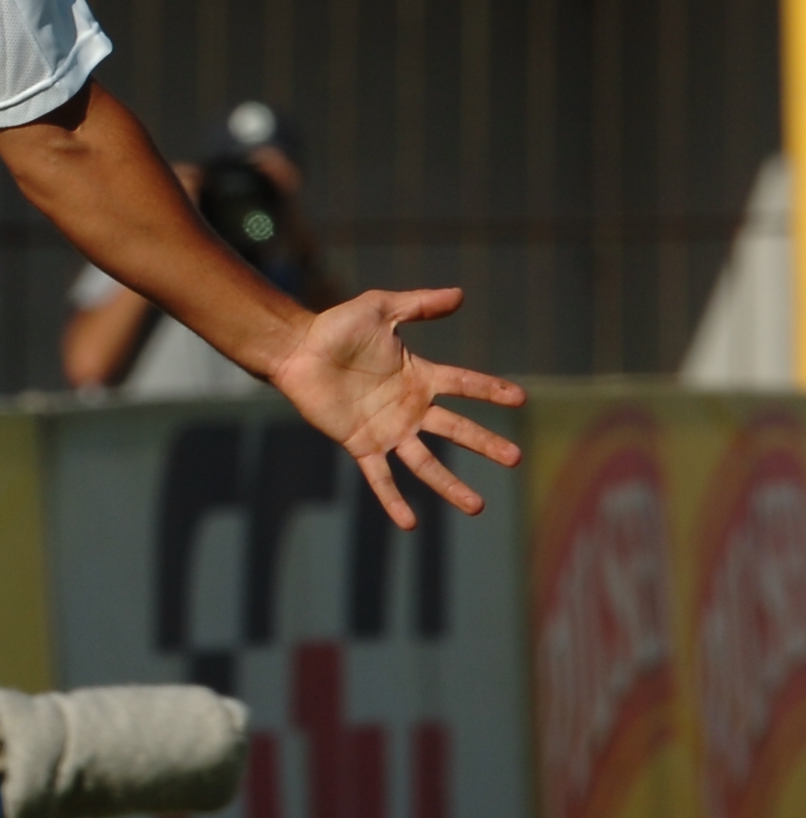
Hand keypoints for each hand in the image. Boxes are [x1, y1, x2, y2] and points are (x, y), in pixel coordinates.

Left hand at [267, 288, 524, 528]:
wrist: (296, 350)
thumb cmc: (335, 327)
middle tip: (515, 459)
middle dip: (485, 443)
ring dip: (451, 485)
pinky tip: (410, 523)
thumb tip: (461, 294)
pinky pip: (381, 477)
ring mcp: (387, 429)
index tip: (520, 399)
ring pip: (426, 463)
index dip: (491, 390)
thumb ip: (419, 304)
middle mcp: (409, 407)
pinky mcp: (361, 444)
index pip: (464, 385)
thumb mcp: (380, 308)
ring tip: (478, 507)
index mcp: (419, 376)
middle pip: (456, 429)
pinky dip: (393, 500)